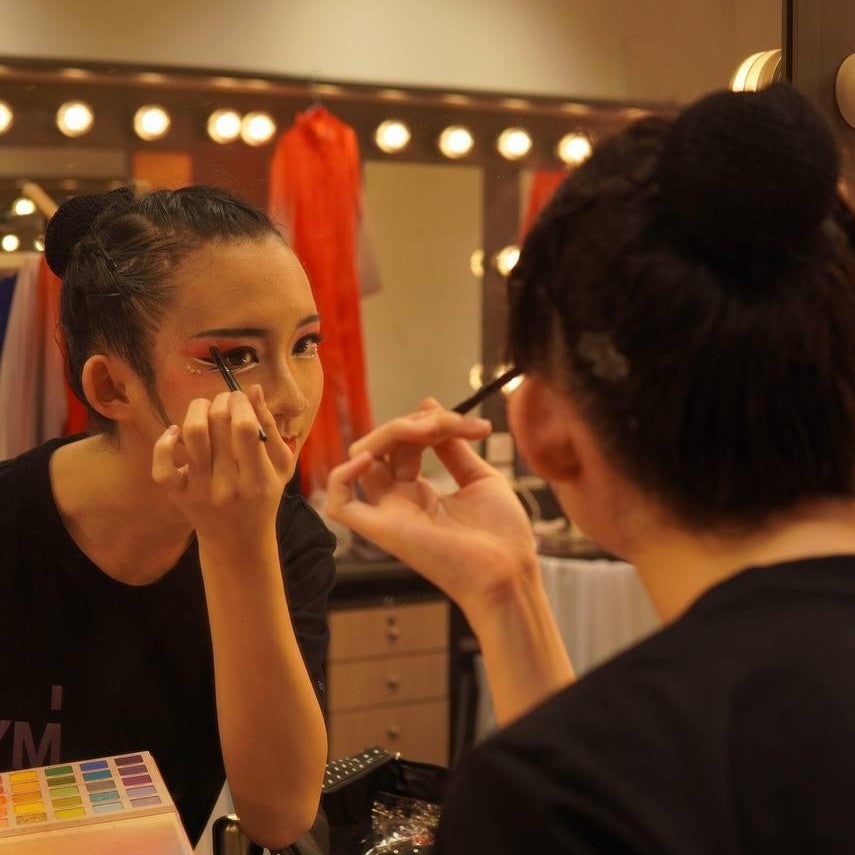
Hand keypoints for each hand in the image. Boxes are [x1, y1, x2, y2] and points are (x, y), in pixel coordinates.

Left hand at [151, 385, 291, 542]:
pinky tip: (175, 432)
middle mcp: (228, 485)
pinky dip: (164, 442)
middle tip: (226, 400)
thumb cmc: (263, 499)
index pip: (245, 427)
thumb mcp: (280, 467)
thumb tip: (253, 391)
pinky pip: (162, 466)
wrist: (238, 542)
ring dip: (197, 409)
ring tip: (206, 408)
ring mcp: (200, 491)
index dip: (241, 403)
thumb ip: (270, 428)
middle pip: (219, 423)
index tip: (242, 398)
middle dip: (222, 400)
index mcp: (257, 479)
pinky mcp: (178, 495)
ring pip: (192, 434)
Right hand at [326, 400, 538, 615]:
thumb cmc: (501, 534)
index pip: (406, 442)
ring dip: (394, 431)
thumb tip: (428, 406)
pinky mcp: (382, 529)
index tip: (471, 425)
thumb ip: (453, 446)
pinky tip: (369, 458)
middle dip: (416, 423)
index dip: (431, 423)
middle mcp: (399, 500)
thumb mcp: (480, 477)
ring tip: (431, 430)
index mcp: (419, 492)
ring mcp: (388, 513)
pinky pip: (340, 504)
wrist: (509, 571)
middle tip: (450, 424)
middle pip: (384, 444)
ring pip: (363, 457)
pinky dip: (343, 476)